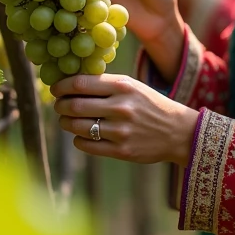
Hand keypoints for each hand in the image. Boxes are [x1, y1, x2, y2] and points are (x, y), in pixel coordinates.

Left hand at [52, 72, 198, 165]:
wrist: (178, 132)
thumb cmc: (150, 105)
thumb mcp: (133, 87)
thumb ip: (106, 85)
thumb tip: (71, 83)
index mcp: (123, 86)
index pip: (81, 83)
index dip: (62, 86)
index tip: (55, 89)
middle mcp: (121, 107)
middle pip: (75, 105)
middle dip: (60, 105)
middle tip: (58, 105)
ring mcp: (121, 130)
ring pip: (78, 126)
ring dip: (66, 123)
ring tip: (67, 120)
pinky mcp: (122, 150)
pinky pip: (87, 145)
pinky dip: (78, 140)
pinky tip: (81, 136)